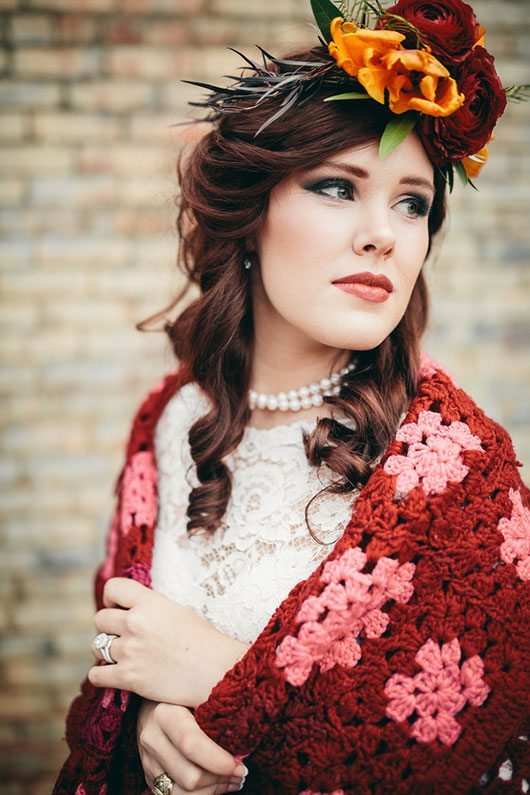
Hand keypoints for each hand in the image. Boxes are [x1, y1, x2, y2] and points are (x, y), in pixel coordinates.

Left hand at [88, 578, 249, 707]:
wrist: (215, 670)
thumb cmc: (203, 640)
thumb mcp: (177, 610)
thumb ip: (152, 607)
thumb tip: (133, 607)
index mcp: (149, 602)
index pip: (112, 588)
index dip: (111, 598)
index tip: (117, 607)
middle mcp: (135, 623)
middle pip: (100, 619)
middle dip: (109, 627)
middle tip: (121, 636)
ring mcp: (130, 650)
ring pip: (97, 646)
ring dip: (106, 651)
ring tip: (122, 655)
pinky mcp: (128, 677)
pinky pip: (97, 675)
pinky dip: (102, 676)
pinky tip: (113, 675)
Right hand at [137, 700, 247, 793]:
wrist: (155, 699)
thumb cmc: (186, 693)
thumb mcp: (198, 691)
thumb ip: (218, 704)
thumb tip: (250, 721)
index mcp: (165, 714)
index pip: (191, 744)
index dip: (218, 760)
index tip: (239, 763)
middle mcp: (152, 738)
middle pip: (190, 777)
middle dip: (221, 779)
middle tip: (241, 771)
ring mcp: (148, 759)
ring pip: (182, 793)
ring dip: (213, 790)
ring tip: (233, 779)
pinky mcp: (149, 774)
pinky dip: (202, 793)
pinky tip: (217, 782)